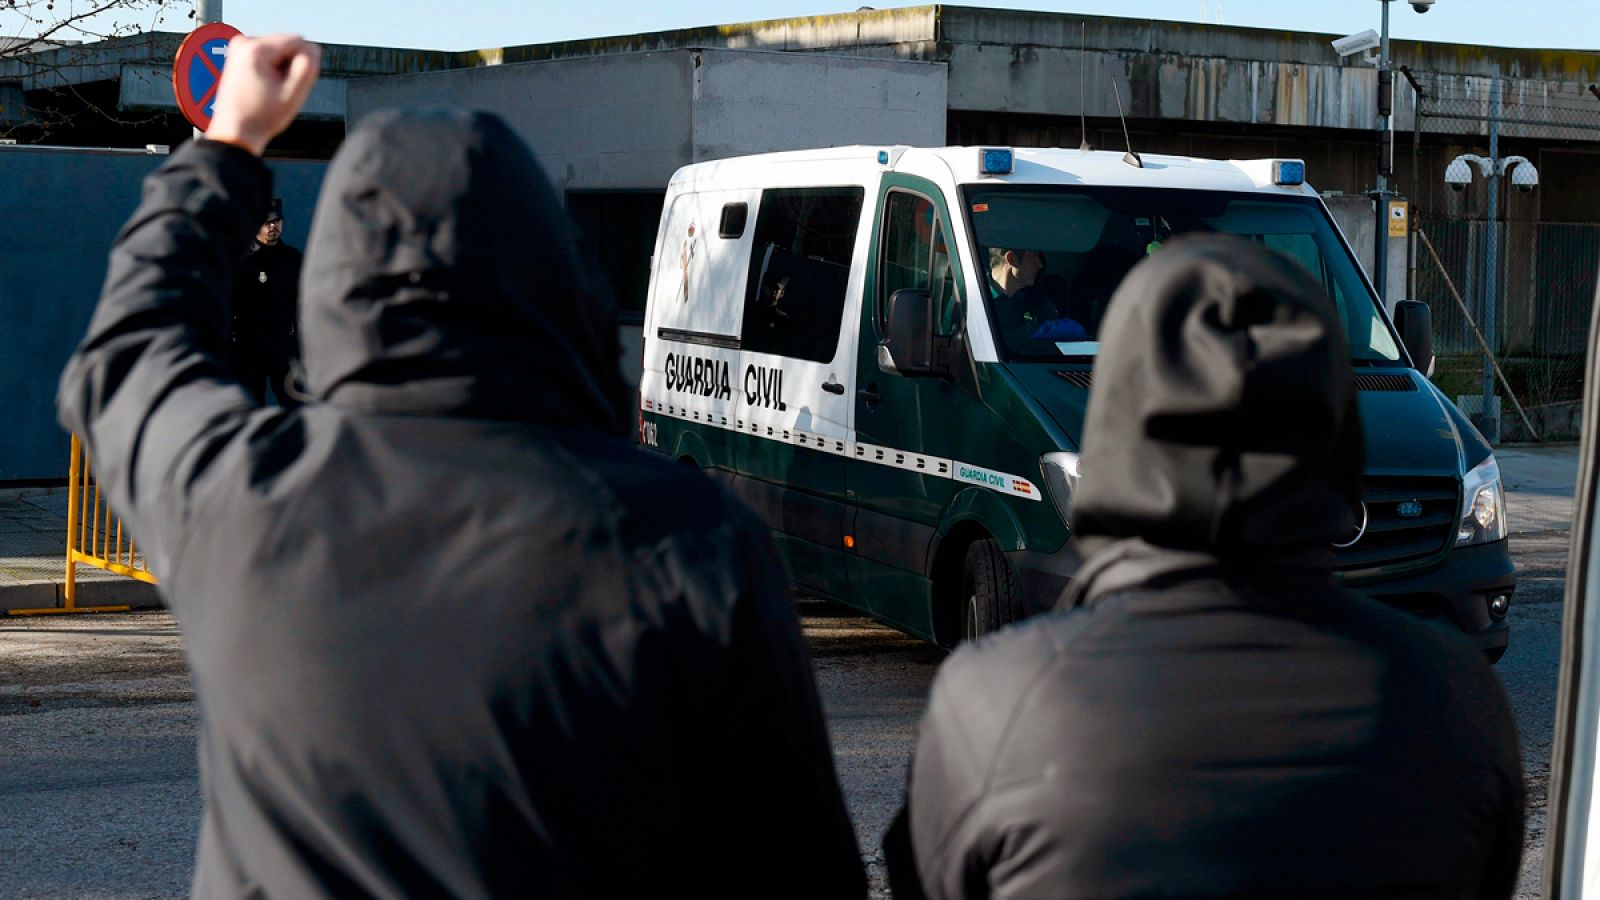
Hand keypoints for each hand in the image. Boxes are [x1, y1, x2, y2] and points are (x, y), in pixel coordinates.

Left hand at [206, 34, 320, 155]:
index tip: (290, 84)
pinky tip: (263, 85)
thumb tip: (312, 49)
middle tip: (279, 89)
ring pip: (277, 49)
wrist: (235, 129)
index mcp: (256, 50)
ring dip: (280, 68)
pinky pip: (266, 55)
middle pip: (286, 44)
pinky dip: (270, 68)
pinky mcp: (238, 55)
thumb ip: (308, 67)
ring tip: (269, 88)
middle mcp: (244, 43)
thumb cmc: (259, 117)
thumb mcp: (294, 95)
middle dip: (289, 65)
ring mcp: (238, 48)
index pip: (297, 41)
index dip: (302, 63)